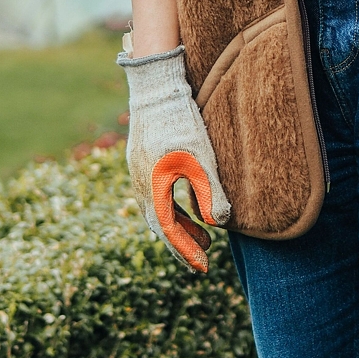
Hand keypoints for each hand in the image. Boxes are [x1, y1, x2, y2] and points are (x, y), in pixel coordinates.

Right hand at [117, 42, 230, 271]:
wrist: (155, 89)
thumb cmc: (180, 123)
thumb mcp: (200, 158)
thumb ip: (210, 191)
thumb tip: (220, 223)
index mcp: (153, 191)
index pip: (170, 233)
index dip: (188, 252)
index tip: (203, 268)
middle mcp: (141, 186)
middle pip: (161, 225)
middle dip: (184, 243)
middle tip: (205, 256)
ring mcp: (138, 172)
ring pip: (157, 210)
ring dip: (180, 224)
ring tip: (205, 233)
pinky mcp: (142, 159)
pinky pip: (155, 194)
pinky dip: (172, 205)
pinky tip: (188, 202)